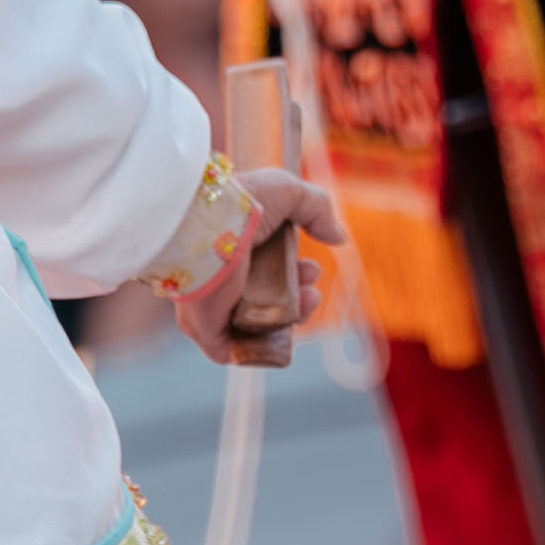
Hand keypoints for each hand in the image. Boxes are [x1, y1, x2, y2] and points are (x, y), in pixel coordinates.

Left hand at [176, 167, 338, 365]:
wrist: (209, 221)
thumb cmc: (242, 202)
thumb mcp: (288, 192)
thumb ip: (316, 210)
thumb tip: (339, 238)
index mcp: (232, 248)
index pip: (265, 273)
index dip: (296, 275)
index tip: (311, 268)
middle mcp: (219, 278)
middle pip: (266, 301)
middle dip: (299, 295)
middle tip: (310, 281)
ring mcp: (210, 306)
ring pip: (256, 327)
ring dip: (291, 318)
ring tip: (309, 297)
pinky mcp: (205, 329)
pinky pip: (237, 351)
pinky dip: (264, 347)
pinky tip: (289, 328)